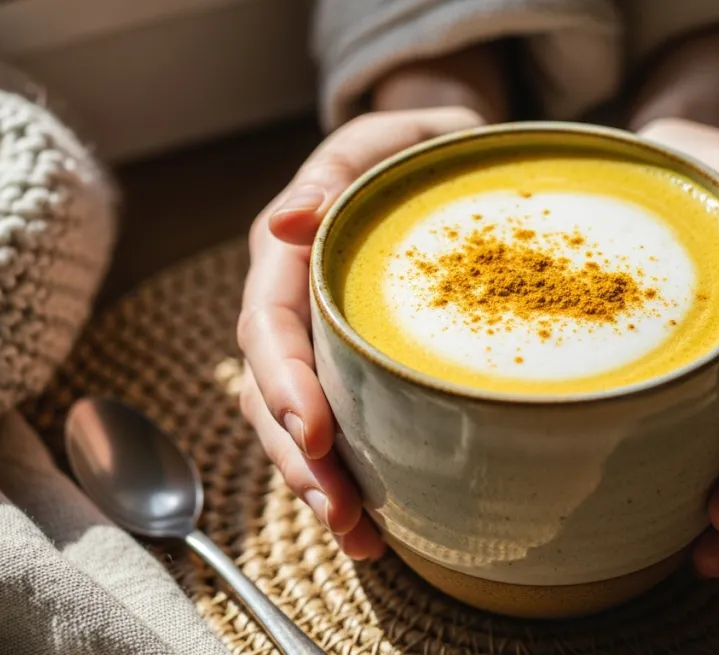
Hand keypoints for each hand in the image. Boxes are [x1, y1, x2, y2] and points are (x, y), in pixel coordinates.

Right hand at [237, 107, 485, 558]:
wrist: (448, 167)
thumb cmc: (419, 152)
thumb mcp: (384, 144)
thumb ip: (340, 170)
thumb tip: (289, 220)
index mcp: (290, 256)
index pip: (270, 326)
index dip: (284, 383)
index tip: (316, 431)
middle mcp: (293, 307)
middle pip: (274, 394)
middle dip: (300, 458)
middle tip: (341, 512)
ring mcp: (319, 345)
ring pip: (296, 425)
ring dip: (320, 485)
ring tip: (359, 538)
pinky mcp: (350, 371)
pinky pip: (338, 429)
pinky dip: (350, 478)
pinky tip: (377, 526)